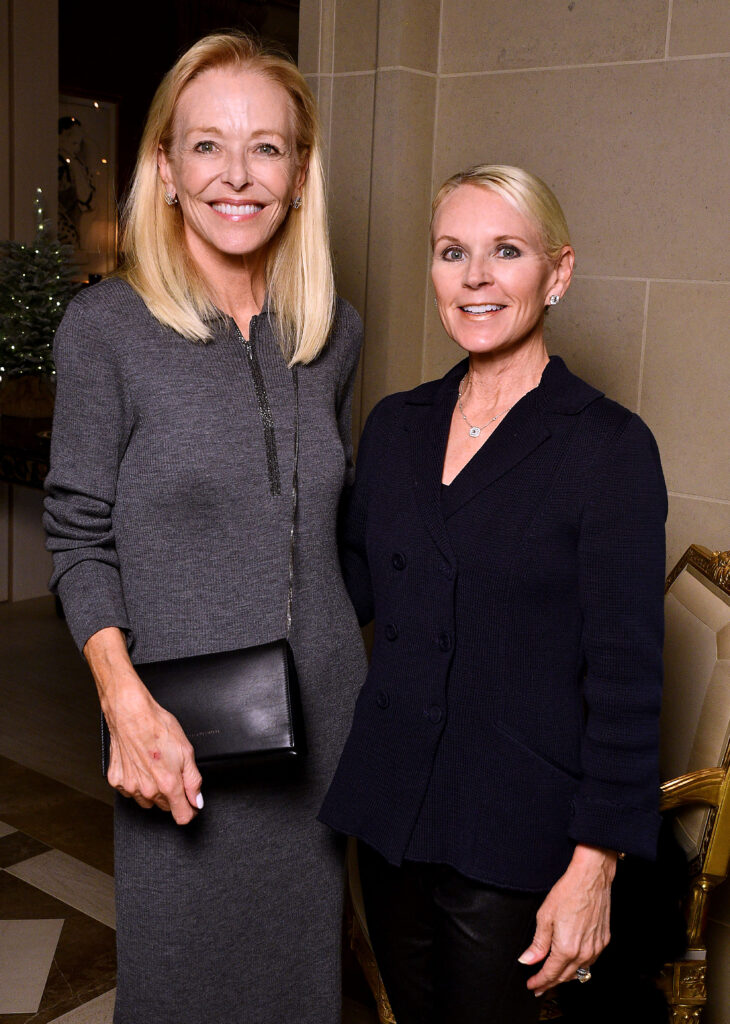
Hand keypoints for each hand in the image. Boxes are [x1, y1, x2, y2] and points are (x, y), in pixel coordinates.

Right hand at [85, 628, 202, 824]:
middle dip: (172, 795)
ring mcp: (130, 787)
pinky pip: (130, 791)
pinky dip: (137, 783)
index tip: (191, 804)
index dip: (190, 811)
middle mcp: (148, 790)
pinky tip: (140, 765)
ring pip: (147, 801)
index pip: (182, 816)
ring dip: (154, 790)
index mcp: (168, 784)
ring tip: (155, 767)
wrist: (131, 714)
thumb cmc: (158, 727)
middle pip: (165, 807)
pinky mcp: (117, 781)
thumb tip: (197, 801)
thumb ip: (194, 781)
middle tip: (172, 772)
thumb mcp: (187, 751)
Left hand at [518, 844, 616, 996]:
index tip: (532, 986)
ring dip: (564, 976)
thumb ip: (538, 943)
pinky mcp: (603, 941)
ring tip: (553, 978)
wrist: (591, 879)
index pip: (550, 973)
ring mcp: (596, 948)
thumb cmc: (567, 893)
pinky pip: (589, 962)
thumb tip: (527, 960)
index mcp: (566, 949)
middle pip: (564, 976)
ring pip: (579, 972)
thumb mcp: (545, 917)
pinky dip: (578, 966)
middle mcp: (583, 953)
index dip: (539, 981)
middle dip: (550, 983)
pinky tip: (571, 963)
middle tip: (539, 986)